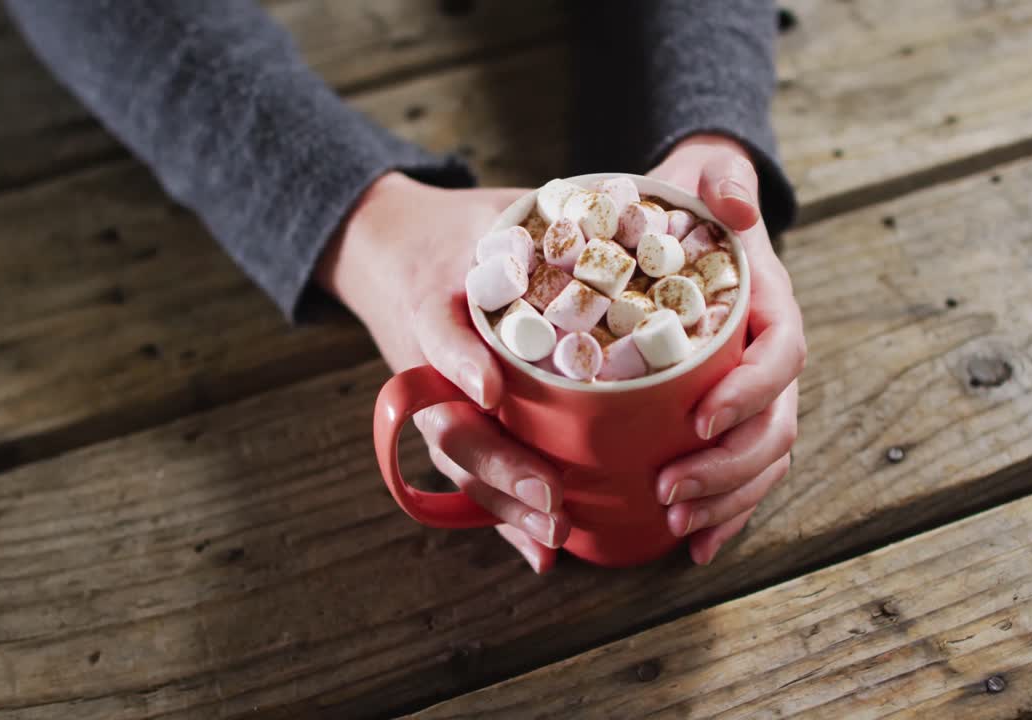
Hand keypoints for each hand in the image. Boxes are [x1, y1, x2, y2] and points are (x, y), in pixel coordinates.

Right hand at [315, 172, 567, 572]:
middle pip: (450, 424)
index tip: (490, 388)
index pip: (440, 333)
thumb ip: (556, 219)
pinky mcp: (448, 422)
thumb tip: (646, 217)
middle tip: (552, 494)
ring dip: (506, 505)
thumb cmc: (459, 228)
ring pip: (461, 463)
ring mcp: (433, 399)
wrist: (386, 246)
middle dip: (501, 463)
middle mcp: (427, 360)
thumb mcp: (498, 209)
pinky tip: (542, 554)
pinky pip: (473, 477)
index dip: (461, 362)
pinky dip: (504, 519)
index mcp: (437, 299)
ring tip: (556, 534)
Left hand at [648, 134, 805, 565]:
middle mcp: (771, 357)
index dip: (750, 391)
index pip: (781, 355)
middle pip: (775, 425)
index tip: (701, 418)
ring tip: (676, 523)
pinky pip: (742, 473)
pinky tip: (694, 546)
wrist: (692, 223)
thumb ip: (723, 182)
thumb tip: (737, 204)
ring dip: (727, 499)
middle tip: (670, 490)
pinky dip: (726, 513)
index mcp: (771, 306)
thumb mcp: (705, 176)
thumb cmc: (693, 202)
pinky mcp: (730, 417)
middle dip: (729, 467)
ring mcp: (755, 393)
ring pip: (764, 459)